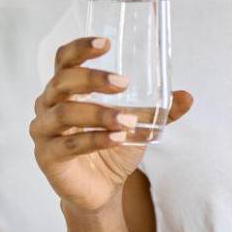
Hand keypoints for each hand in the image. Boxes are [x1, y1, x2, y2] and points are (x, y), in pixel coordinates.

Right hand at [29, 36, 193, 214]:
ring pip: (64, 114)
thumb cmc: (113, 146)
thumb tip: (188, 97)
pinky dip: (95, 139)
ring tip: (128, 120)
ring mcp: (44, 131)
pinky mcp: (47, 157)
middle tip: (123, 83)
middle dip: (92, 79)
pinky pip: (69, 145)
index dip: (80, 48)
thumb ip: (162, 110)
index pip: (65, 60)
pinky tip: (117, 138)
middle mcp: (49, 105)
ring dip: (98, 114)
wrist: (102, 187)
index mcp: (67, 89)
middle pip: (62, 82)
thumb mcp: (140, 124)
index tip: (106, 43)